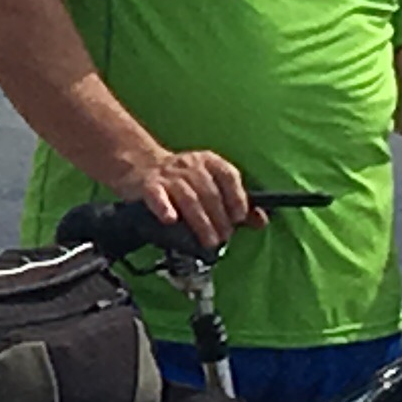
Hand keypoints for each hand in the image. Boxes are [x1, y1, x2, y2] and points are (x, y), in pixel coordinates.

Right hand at [118, 147, 256, 252]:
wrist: (141, 164)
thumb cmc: (181, 179)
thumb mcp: (209, 183)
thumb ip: (235, 202)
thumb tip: (260, 221)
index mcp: (208, 162)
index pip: (228, 176)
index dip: (236, 197)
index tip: (239, 217)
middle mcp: (190, 165)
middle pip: (209, 192)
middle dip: (219, 219)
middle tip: (223, 237)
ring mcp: (168, 175)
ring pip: (188, 198)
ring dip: (201, 222)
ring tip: (208, 240)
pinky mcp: (149, 186)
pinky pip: (158, 196)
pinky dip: (165, 208)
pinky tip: (170, 219)